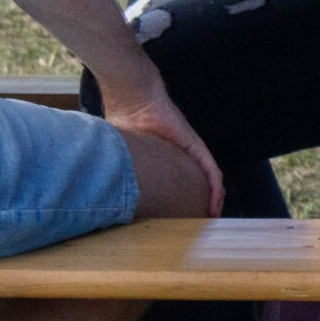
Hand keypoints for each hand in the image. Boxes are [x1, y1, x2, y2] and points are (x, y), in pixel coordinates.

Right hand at [100, 81, 226, 216]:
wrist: (134, 95)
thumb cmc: (125, 117)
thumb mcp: (121, 152)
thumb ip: (120, 168)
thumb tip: (103, 189)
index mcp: (164, 159)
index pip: (177, 183)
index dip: (178, 202)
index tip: (177, 222)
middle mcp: (180, 156)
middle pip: (196, 184)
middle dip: (199, 205)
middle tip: (199, 225)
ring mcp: (190, 150)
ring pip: (209, 181)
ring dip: (212, 201)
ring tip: (211, 219)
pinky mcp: (195, 146)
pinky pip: (211, 171)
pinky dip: (216, 190)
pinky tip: (216, 206)